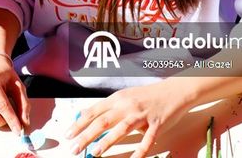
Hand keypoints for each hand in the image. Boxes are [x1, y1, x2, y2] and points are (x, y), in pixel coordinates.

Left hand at [66, 82, 190, 157]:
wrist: (173, 91)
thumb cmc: (147, 96)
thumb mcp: (124, 97)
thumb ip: (108, 107)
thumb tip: (87, 117)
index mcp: (117, 99)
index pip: (93, 112)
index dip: (79, 124)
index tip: (68, 134)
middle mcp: (127, 106)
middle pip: (102, 121)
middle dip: (86, 136)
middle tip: (74, 148)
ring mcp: (141, 115)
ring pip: (121, 129)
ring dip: (106, 142)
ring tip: (94, 153)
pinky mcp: (156, 124)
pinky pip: (146, 140)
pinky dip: (139, 151)